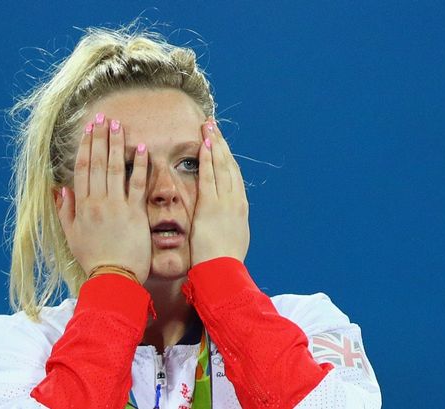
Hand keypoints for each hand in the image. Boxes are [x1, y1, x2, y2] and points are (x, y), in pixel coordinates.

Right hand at [56, 113, 151, 282]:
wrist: (113, 278)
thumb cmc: (93, 258)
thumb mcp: (72, 236)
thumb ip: (66, 211)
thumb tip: (61, 188)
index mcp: (82, 206)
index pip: (81, 169)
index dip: (84, 147)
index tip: (88, 130)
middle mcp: (97, 201)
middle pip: (97, 163)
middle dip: (99, 138)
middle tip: (103, 118)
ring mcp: (117, 205)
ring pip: (114, 168)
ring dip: (116, 145)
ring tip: (118, 125)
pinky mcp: (135, 212)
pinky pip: (138, 184)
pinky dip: (140, 166)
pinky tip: (143, 149)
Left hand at [190, 120, 249, 264]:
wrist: (223, 271)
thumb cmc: (223, 261)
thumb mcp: (232, 238)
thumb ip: (228, 224)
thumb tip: (225, 219)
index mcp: (240, 208)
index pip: (234, 176)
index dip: (227, 157)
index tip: (221, 143)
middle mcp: (236, 200)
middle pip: (229, 165)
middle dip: (221, 144)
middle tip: (214, 126)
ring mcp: (225, 201)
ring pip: (221, 166)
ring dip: (214, 145)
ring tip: (209, 128)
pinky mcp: (211, 205)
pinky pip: (209, 176)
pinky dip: (207, 159)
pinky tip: (204, 145)